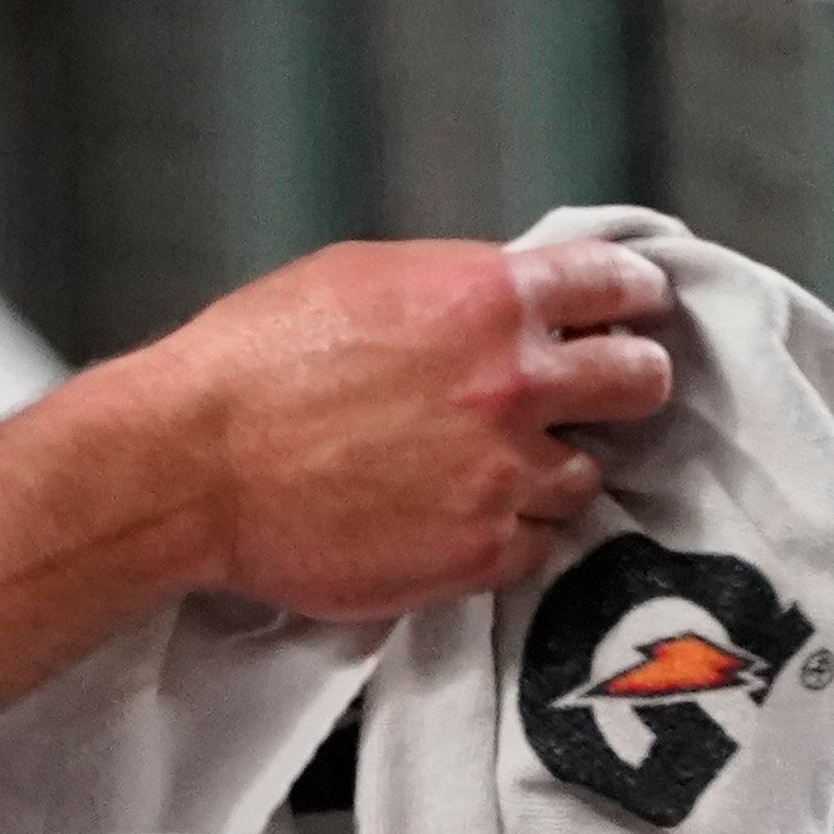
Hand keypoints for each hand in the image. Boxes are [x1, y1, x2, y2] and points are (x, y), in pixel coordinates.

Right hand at [123, 233, 672, 619]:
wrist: (193, 466)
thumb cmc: (252, 363)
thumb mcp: (358, 279)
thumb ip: (453, 289)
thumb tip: (504, 304)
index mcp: (488, 298)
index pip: (618, 284)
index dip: (632, 296)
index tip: (632, 310)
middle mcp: (513, 384)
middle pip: (640, 381)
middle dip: (628, 382)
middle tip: (603, 393)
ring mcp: (504, 475)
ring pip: (588, 473)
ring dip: (554, 466)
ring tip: (495, 466)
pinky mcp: (480, 553)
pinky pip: (538, 544)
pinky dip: (510, 531)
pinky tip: (460, 515)